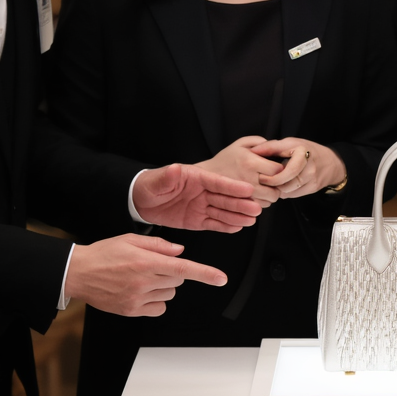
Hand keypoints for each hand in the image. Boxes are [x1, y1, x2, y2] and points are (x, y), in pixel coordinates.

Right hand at [66, 234, 227, 316]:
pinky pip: (158, 308)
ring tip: (143, 278)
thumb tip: (179, 251)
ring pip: (169, 294)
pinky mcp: (131, 311)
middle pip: (178, 280)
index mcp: (146, 261)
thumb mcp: (131, 239)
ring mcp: (137, 298)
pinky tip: (141, 291)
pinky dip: (156, 300)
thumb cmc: (103, 254)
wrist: (78, 273)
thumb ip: (158, 244)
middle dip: (172, 272)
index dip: (205, 274)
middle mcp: (143, 281)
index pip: (183, 269)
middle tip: (154, 266)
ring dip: (164, 286)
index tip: (221, 279)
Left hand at [132, 163, 261, 232]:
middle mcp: (202, 192)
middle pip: (225, 198)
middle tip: (256, 208)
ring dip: (238, 216)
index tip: (248, 188)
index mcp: (195, 178)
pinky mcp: (197, 220)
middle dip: (241, 203)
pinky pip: (214, 224)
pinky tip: (238, 226)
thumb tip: (174, 169)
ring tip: (252, 219)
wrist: (140, 202)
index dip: (233, 186)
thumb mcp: (156, 181)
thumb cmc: (149, 186)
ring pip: (223, 212)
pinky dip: (226, 226)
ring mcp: (201, 206)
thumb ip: (167, 176)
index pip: (218, 182)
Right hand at [193, 135, 281, 207]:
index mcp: (250, 163)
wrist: (206, 175)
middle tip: (273, 181)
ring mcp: (244, 196)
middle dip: (278, 186)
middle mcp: (248, 180)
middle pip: (276, 190)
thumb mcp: (241, 144)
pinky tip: (256, 194)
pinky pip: (260, 207)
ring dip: (270, 196)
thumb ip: (260, 142)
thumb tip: (276, 147)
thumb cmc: (226, 158)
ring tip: (263, 187)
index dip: (281, 170)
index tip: (276, 168)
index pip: (278, 170)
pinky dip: (261, 202)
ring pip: (269, 201)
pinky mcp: (240, 205)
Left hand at [252, 138, 345, 198]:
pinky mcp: (313, 187)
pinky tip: (281, 186)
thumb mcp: (290, 143)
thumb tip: (252, 151)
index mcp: (301, 150)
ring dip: (277, 189)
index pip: (283, 165)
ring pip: (288, 189)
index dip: (270, 173)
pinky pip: (293, 194)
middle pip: (285, 180)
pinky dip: (285, 192)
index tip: (260, 174)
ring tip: (271, 184)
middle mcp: (309, 164)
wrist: (330, 162)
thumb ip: (272, 147)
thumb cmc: (306, 150)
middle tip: (263, 181)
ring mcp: (312, 177)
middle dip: (272, 183)